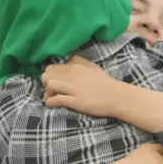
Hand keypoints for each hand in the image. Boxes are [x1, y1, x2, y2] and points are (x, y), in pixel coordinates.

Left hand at [45, 57, 162, 131]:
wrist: (117, 96)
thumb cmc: (106, 83)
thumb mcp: (92, 66)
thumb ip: (79, 61)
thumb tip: (69, 59)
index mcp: (75, 65)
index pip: (52, 66)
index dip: (50, 75)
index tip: (55, 82)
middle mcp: (71, 74)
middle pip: (46, 74)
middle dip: (46, 83)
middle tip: (53, 90)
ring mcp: (72, 87)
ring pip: (48, 84)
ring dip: (47, 92)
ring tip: (52, 97)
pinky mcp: (74, 101)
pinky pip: (54, 100)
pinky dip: (50, 102)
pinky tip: (52, 104)